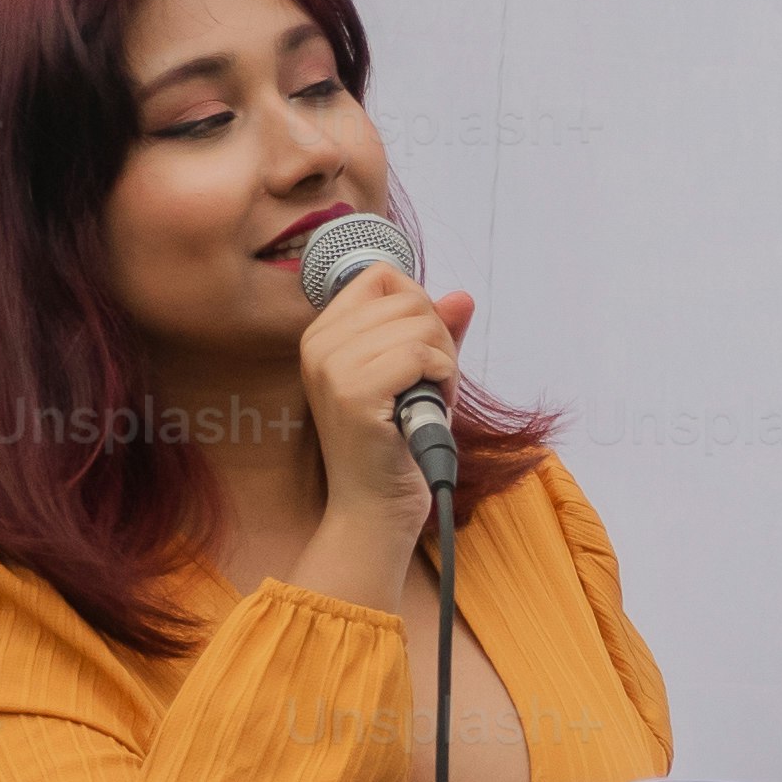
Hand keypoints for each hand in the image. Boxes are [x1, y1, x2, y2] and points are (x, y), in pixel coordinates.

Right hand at [285, 259, 475, 601]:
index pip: (382, 275)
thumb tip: (462, 296)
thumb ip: (436, 333)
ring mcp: (332, 368)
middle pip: (407, 297)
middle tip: (430, 383)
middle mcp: (319, 344)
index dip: (417, 305)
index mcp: (324, 334)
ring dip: (443, 363)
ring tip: (427, 399)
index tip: (419, 349)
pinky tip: (429, 407)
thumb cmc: (396, 441)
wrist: (376, 506)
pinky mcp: (354, 394)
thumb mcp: (417, 376)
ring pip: (419, 324)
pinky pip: (421, 354)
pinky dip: (443, 379)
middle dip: (438, 338)